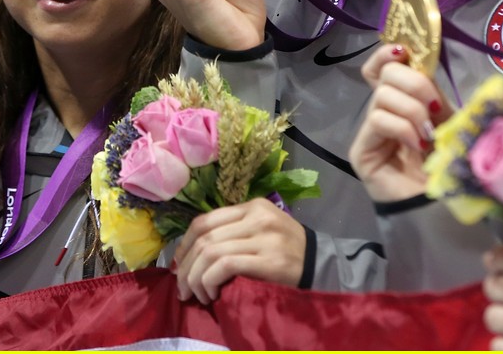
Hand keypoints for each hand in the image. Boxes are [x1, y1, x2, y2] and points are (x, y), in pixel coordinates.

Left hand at [171, 198, 304, 303]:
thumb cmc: (289, 251)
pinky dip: (210, 280)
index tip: (178, 265)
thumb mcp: (263, 231)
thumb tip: (194, 252)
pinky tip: (212, 293)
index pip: (205, 220)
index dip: (184, 244)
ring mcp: (264, 237)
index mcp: (252, 206)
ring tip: (197, 294)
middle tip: (182, 288)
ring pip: (211, 251)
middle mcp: (257, 217)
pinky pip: (226, 265)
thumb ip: (235, 232)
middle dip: (186, 266)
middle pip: (204, 237)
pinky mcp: (270, 260)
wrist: (324, 266)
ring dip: (196, 278)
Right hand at [348, 44, 448, 202]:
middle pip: (384, 73)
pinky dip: (402, 128)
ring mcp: (369, 130)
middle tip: (433, 108)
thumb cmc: (446, 163)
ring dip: (413, 111)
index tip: (403, 52)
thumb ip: (433, 93)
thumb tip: (423, 60)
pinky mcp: (361, 149)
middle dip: (415, 83)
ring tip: (428, 135)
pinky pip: (378, 120)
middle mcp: (381, 110)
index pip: (379, 66)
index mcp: (401, 100)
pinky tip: (416, 145)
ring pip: (383, 95)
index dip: (386, 54)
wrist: (440, 206)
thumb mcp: (446, 120)